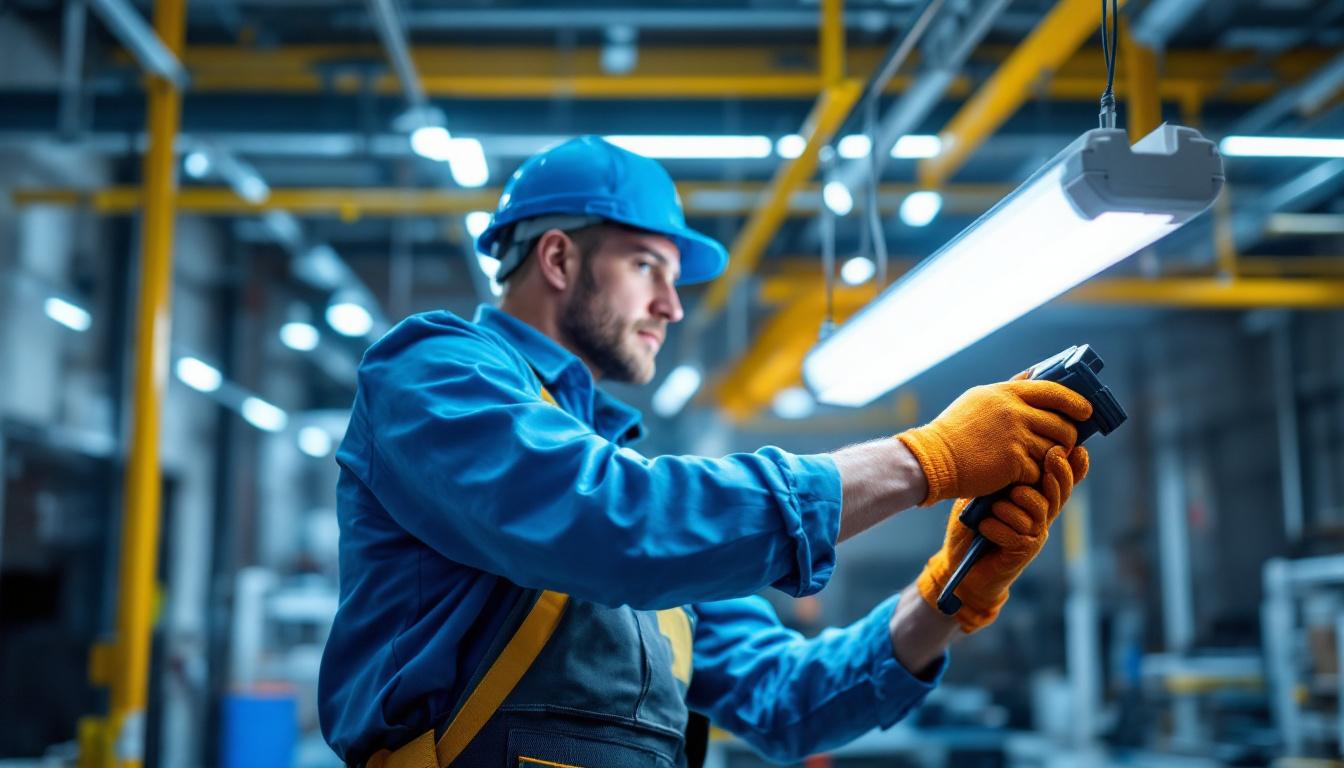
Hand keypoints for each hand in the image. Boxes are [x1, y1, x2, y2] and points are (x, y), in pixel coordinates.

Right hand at [896, 380, 1090, 504]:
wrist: (933, 458)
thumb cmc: (954, 431)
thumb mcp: (979, 399)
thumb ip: (1009, 389)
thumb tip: (1033, 374)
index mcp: (1006, 393)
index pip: (1053, 391)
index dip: (1075, 401)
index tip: (1086, 411)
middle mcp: (1014, 412)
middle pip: (1062, 424)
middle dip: (1068, 437)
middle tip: (1065, 444)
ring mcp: (1015, 437)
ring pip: (1054, 449)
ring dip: (1051, 459)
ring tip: (1041, 461)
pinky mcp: (1014, 462)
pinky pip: (1039, 470)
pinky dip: (1033, 476)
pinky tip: (1019, 476)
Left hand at [916, 445, 1088, 632]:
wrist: (961, 565)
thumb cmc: (972, 525)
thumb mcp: (984, 494)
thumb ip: (1001, 478)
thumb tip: (1013, 453)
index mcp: (1035, 498)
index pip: (1062, 481)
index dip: (1074, 467)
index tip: (1079, 448)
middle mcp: (1041, 516)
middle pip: (1059, 492)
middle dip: (1058, 473)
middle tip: (1053, 455)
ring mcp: (1035, 535)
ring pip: (1038, 511)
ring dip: (1015, 505)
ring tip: (995, 507)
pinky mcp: (1023, 552)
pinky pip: (1018, 534)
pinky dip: (998, 527)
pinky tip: (985, 527)